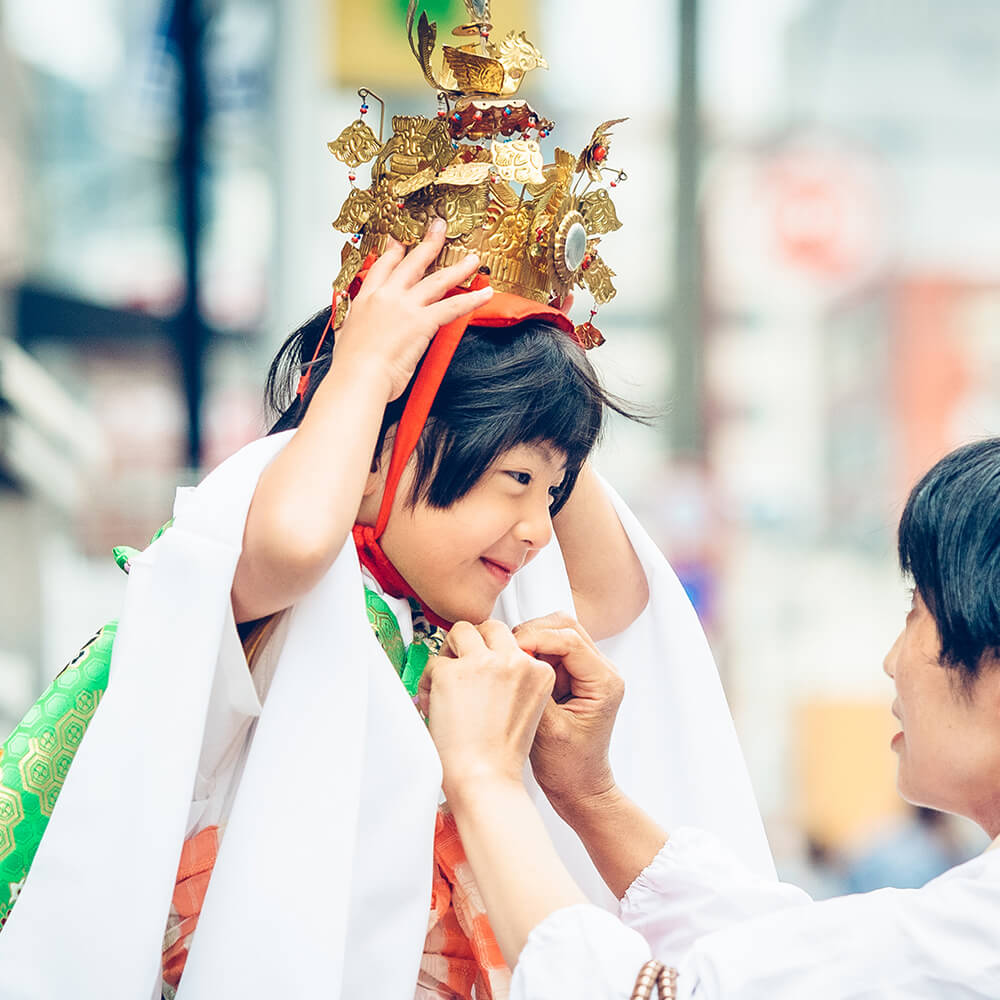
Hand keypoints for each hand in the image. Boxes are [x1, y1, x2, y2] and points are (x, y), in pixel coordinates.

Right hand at [332, 218, 493, 401]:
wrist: (358, 377)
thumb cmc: (351, 366)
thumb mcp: (344, 336)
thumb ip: (351, 325)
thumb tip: (350, 327)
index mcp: (366, 299)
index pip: (383, 267)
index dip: (394, 252)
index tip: (401, 242)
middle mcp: (387, 296)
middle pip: (412, 263)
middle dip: (429, 243)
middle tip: (440, 229)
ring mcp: (406, 307)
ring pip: (437, 280)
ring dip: (459, 267)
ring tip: (473, 259)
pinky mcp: (422, 322)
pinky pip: (453, 307)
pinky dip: (472, 299)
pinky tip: (485, 293)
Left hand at [418, 620, 554, 801]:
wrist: (484, 779)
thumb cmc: (501, 754)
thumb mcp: (526, 707)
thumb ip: (516, 678)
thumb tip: (488, 659)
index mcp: (538, 671)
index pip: (513, 641)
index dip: (493, 654)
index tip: (483, 669)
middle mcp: (514, 661)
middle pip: (490, 627)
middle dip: (474, 642)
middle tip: (462, 665)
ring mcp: (483, 663)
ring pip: (460, 631)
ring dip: (451, 651)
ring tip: (447, 681)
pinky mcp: (452, 672)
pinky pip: (434, 661)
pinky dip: (429, 680)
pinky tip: (434, 702)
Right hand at [512, 613, 624, 815]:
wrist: (580, 788)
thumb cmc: (568, 768)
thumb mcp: (546, 729)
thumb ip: (533, 689)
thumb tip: (513, 658)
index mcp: (604, 682)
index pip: (569, 639)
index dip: (535, 637)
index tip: (510, 649)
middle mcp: (603, 671)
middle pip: (566, 626)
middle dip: (532, 633)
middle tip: (506, 650)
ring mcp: (589, 671)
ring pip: (557, 633)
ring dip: (531, 641)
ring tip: (510, 660)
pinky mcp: (575, 676)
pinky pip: (552, 649)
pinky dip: (533, 652)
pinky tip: (517, 668)